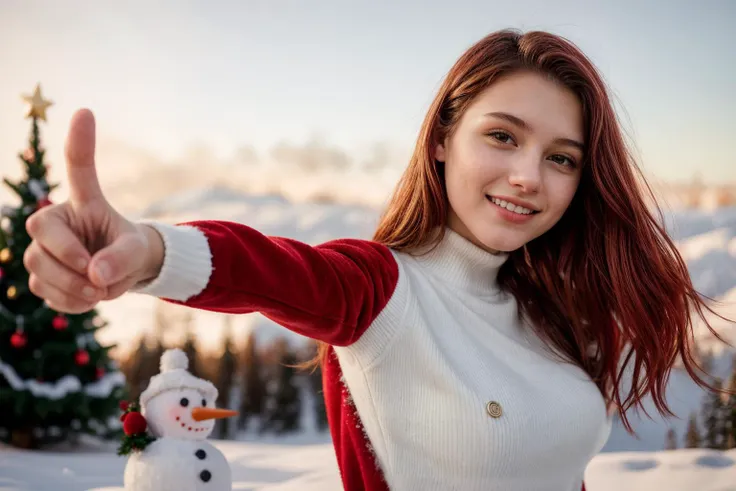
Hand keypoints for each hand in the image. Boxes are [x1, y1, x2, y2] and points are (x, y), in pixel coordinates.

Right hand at [24, 109, 162, 312]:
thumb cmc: (130, 251)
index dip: (81, 142)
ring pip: (37, 267)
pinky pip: (44, 291)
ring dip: (72, 287)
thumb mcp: (136, 253)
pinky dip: (70, 301)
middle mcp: (56, 219)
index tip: (86, 112)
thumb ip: (123, 259)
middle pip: (41, 235)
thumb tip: (95, 274)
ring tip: (99, 289)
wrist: (121, 274)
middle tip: (98, 278)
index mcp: (84, 201)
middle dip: (70, 261)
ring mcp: (43, 248)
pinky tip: (87, 297)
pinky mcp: (40, 275)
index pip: (79, 168)